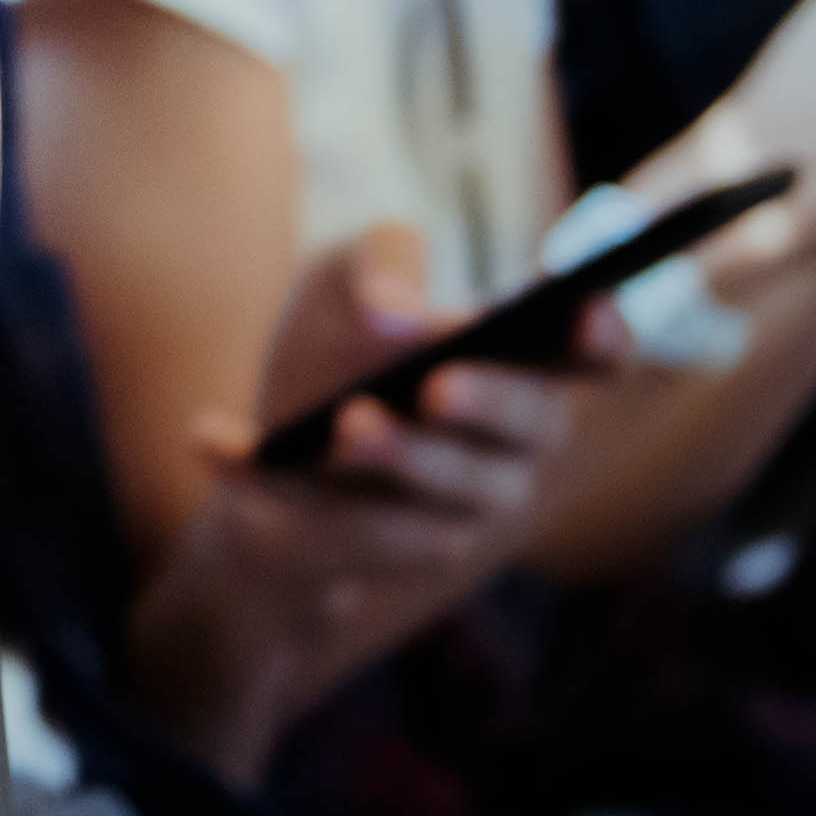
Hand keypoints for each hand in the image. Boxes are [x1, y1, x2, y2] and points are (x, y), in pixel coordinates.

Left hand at [128, 227, 585, 775]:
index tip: (583, 315)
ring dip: (402, 460)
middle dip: (490, 404)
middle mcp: (508, 446)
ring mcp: (458, 510)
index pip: (592, 356)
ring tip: (349, 424)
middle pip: (534, 429)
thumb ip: (379, 261)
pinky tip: (213, 438)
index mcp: (515, 366)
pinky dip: (276, 483)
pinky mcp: (388, 553)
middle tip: (438, 384)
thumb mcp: (337, 279)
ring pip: (453, 496)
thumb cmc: (327, 352)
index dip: (603, 337)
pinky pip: (346, 529)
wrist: (258, 449)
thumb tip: (399, 311)